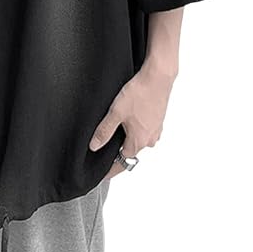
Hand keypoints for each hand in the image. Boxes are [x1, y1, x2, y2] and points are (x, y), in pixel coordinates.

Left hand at [89, 61, 176, 178]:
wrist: (158, 77)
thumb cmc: (138, 93)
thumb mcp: (116, 112)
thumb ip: (104, 131)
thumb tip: (94, 146)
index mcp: (139, 141)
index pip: (123, 162)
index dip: (111, 168)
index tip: (102, 174)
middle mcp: (150, 139)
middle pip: (130, 151)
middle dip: (118, 151)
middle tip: (103, 148)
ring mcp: (156, 130)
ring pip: (138, 140)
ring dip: (127, 138)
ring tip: (114, 129)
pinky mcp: (158, 120)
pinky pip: (144, 131)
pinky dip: (135, 129)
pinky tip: (128, 119)